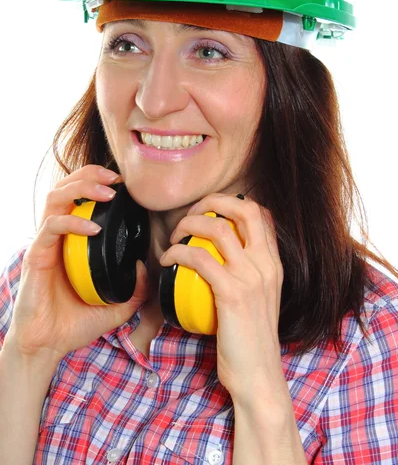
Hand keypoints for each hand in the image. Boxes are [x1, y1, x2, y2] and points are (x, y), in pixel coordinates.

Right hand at [5, 165, 148, 363]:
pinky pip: (52, 227)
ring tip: (107, 194)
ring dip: (82, 188)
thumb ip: (135, 289)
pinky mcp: (37, 255)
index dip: (98, 181)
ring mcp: (46, 243)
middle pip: (66, 187)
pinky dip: (73, 221)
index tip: (123, 183)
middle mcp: (58, 236)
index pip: (80, 196)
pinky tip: (93, 229)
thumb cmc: (75, 323)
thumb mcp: (117, 306)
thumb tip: (146, 266)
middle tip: (115, 178)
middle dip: (90, 175)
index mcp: (73, 240)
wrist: (48, 345)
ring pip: (55, 197)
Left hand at [159, 193, 284, 400]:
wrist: (258, 374)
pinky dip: (178, 253)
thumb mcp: (258, 298)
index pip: (261, 215)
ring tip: (175, 237)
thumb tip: (217, 256)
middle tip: (191, 214)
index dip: (232, 203)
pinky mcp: (233, 294)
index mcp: (274, 264)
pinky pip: (199, 259)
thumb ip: (246, 274)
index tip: (209, 212)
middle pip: (244, 210)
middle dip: (212, 202)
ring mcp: (251, 278)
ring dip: (188, 225)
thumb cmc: (250, 339)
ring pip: (218, 229)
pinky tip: (168, 259)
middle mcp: (267, 264)